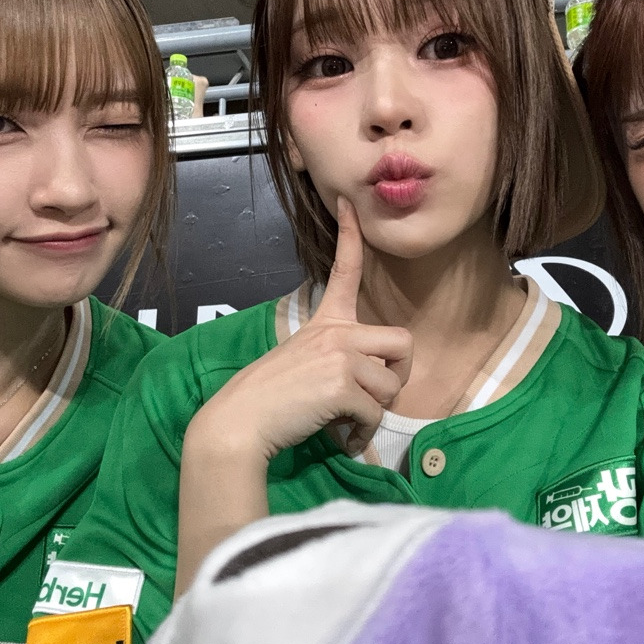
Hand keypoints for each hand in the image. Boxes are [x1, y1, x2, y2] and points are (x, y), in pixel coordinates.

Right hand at [188, 197, 413, 462]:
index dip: (350, 236)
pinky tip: (343, 439)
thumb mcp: (302, 362)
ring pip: (392, 386)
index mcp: (325, 322)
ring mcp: (340, 356)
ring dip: (375, 413)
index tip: (349, 204)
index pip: (344, 270)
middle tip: (374, 397)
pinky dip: (362, 434)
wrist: (240, 422)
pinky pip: (376, 413)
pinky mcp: (342, 385)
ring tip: (347, 423)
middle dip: (398, 376)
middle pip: (403, 343)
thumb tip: (369, 386)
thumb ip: (337, 360)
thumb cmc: (268, 398)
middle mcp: (337, 332)